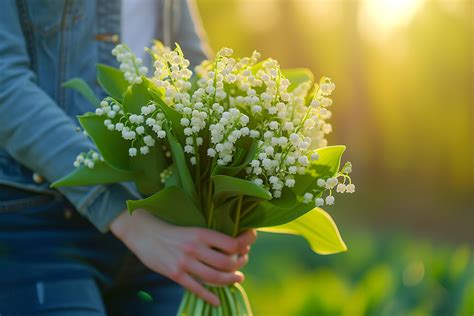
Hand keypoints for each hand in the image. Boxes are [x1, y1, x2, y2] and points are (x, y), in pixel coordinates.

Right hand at [110, 209, 256, 305]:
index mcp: (201, 233)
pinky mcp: (175, 275)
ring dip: (231, 280)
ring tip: (238, 278)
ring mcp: (185, 263)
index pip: (231, 243)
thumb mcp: (191, 227)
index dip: (245, 244)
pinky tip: (217, 301)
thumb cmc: (168, 227)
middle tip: (243, 262)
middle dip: (240, 264)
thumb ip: (207, 237)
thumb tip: (230, 244)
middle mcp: (195, 248)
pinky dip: (209, 297)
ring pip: (215, 278)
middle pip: (227, 263)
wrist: (142, 231)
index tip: (250, 241)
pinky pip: (197, 289)